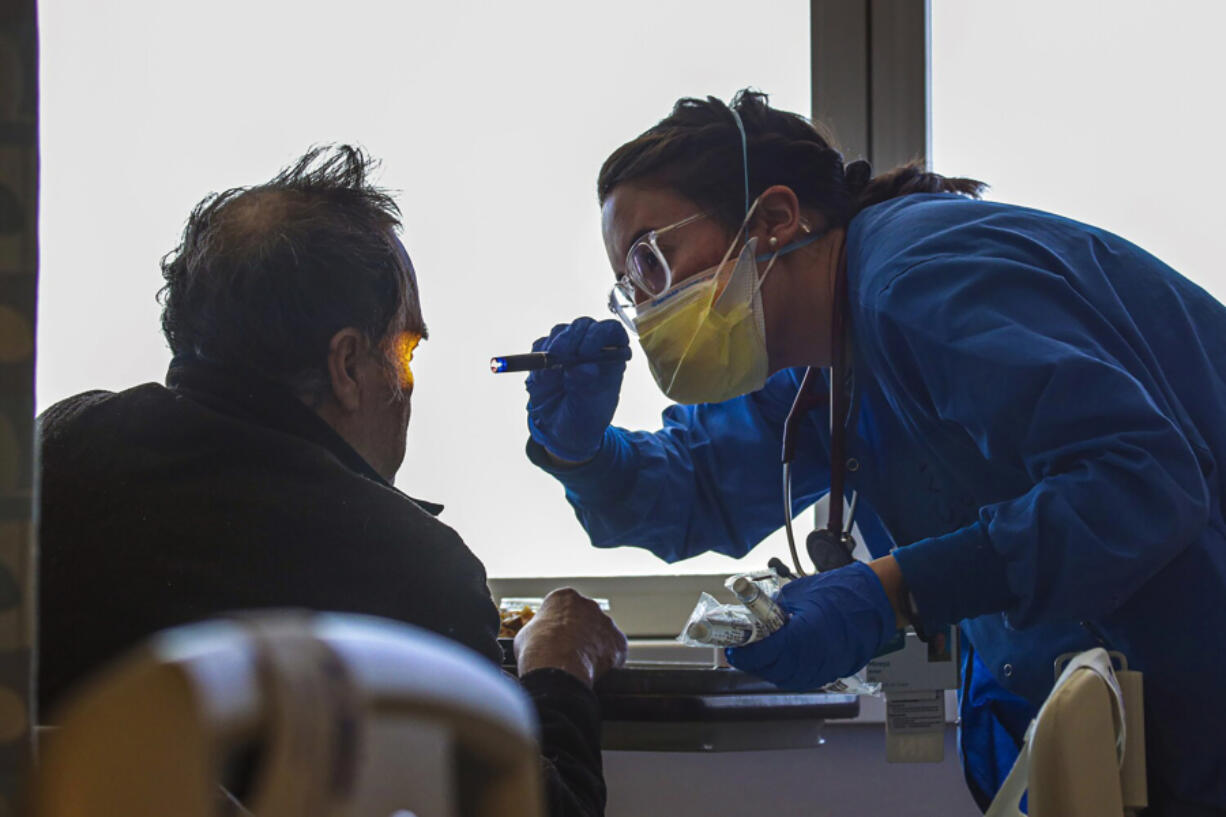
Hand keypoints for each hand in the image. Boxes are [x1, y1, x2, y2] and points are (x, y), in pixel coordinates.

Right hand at [514, 588, 627, 686]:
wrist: (556, 666)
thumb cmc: (536, 649)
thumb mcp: (526, 633)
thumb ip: (538, 630)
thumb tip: (538, 639)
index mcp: (564, 597)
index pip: (564, 609)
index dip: (559, 627)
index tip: (555, 640)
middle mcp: (589, 604)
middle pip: (586, 619)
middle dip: (580, 634)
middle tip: (569, 654)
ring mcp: (606, 622)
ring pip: (602, 635)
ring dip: (594, 647)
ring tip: (581, 666)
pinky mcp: (619, 641)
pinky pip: (614, 651)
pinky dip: (608, 661)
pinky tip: (595, 672)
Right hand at [526, 317, 629, 463]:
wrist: (561, 431)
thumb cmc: (585, 418)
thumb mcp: (590, 407)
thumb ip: (588, 387)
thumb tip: (583, 368)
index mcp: (611, 357)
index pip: (611, 330)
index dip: (599, 335)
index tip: (586, 351)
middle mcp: (591, 347)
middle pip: (583, 326)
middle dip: (571, 338)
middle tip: (561, 355)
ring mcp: (568, 349)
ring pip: (560, 332)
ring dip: (554, 347)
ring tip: (551, 372)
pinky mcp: (546, 355)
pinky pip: (540, 347)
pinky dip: (538, 358)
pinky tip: (541, 379)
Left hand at [726, 561, 897, 689]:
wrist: (876, 602)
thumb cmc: (840, 592)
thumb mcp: (798, 594)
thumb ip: (773, 609)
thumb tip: (751, 617)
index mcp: (805, 634)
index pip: (765, 652)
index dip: (745, 652)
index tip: (732, 647)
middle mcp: (815, 657)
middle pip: (772, 670)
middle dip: (753, 661)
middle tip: (740, 649)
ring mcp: (826, 668)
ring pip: (786, 678)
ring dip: (768, 668)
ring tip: (758, 653)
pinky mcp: (832, 672)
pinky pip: (802, 678)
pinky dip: (786, 671)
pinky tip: (780, 659)